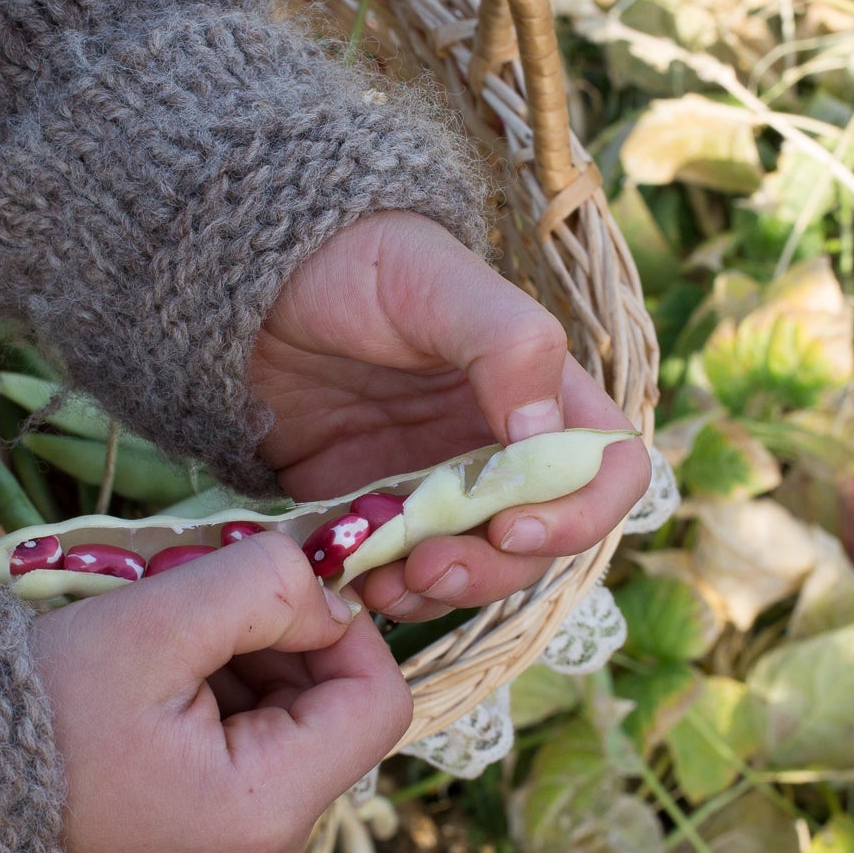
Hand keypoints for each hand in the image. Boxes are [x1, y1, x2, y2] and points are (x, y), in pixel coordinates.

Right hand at [32, 529, 410, 852]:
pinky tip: (150, 693)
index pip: (376, 705)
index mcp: (264, 818)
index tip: (276, 586)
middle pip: (329, 721)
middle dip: (277, 646)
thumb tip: (328, 596)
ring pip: (287, 737)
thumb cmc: (38, 709)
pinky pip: (248, 767)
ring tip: (159, 649)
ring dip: (242, 672)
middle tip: (194, 605)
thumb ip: (264, 586)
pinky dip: (216, 712)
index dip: (343, 629)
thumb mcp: (157, 621)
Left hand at [252, 213, 649, 621]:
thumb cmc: (351, 261)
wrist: (246, 286)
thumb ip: (507, 346)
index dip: (581, 512)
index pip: (607, 468)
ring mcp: (437, 485)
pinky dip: (391, 591)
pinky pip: (404, 573)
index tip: (512, 526)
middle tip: (429, 567)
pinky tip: (356, 583)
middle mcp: (498, 445)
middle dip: (494, 568)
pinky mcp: (376, 512)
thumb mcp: (432, 281)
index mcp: (537, 389)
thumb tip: (543, 435)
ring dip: (442, 590)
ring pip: (476, 567)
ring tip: (386, 585)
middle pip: (541, 537)